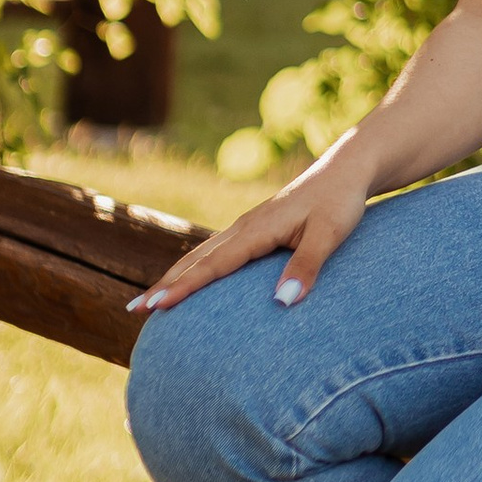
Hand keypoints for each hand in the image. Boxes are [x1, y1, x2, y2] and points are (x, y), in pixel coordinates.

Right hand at [127, 142, 372, 316]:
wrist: (346, 170)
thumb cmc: (340, 202)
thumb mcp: (329, 235)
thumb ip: (306, 267)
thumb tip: (283, 303)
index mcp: (256, 230)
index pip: (212, 264)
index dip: (183, 287)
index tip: (156, 306)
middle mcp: (243, 227)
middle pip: (195, 260)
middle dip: (165, 285)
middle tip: (135, 311)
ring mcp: (246, 227)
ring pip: (201, 255)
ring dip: (174, 277)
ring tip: (150, 301)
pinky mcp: (254, 230)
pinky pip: (215, 252)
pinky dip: (194, 268)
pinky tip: (188, 281)